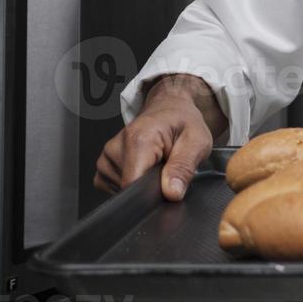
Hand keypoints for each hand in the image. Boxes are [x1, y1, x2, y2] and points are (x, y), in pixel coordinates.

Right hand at [94, 75, 222, 200]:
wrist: (171, 108)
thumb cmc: (184, 121)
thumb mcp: (197, 142)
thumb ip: (183, 168)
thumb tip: (171, 192)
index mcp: (138, 140)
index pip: (133, 184)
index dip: (152, 193)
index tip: (166, 185)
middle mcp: (116, 147)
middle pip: (129, 188)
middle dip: (152, 186)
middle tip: (167, 166)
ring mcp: (107, 156)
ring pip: (122, 189)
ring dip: (143, 183)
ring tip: (157, 162)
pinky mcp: (105, 165)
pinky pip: (114, 186)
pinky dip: (133, 182)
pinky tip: (145, 167)